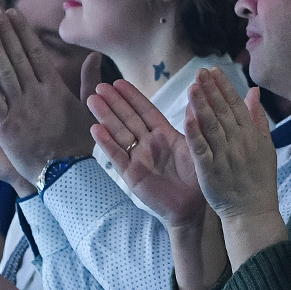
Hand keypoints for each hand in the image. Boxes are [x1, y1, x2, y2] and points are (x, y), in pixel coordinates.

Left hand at [0, 7, 98, 182]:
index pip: (36, 53)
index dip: (22, 32)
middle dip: (5, 32)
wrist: (70, 175)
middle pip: (18, 56)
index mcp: (56, 88)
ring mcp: (22, 109)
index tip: (12, 13)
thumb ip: (87, 80)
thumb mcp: (88, 108)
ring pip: (5, 72)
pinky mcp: (8, 126)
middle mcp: (38, 94)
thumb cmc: (80, 144)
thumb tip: (94, 55)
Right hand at [88, 77, 204, 227]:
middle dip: (114, 103)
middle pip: (128, 119)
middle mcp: (148, 144)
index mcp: (164, 134)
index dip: (132, 97)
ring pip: (119, 133)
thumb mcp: (197, 147)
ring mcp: (138, 158)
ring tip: (93, 101)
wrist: (193, 207)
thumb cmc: (197, 177)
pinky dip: (106, 143)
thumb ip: (194, 124)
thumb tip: (195, 97)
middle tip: (100, 87)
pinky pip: (117, 156)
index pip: (145, 111)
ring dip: (105, 117)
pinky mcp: (131, 175)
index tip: (119, 82)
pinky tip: (95, 129)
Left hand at [184, 67, 278, 222]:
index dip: (224, 87)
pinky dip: (195, 133)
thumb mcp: (266, 147)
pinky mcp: (211, 172)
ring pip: (211, 127)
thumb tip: (253, 91)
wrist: (253, 212)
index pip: (236, 105)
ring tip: (192, 87)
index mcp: (252, 135)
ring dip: (202, 105)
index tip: (214, 70)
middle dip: (211, 90)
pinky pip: (202, 149)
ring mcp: (225, 157)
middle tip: (200, 71)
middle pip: (223, 112)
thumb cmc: (259, 180)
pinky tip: (187, 117)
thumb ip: (258, 118)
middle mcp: (239, 143)